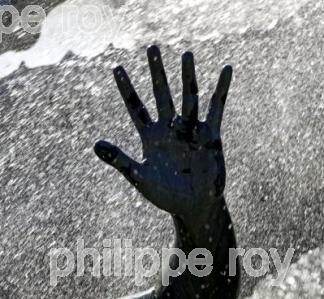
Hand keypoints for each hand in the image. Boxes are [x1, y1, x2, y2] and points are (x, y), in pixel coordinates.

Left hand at [94, 45, 231, 220]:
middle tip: (152, 48)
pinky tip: (225, 70)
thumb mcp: (139, 177)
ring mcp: (190, 130)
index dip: (127, 89)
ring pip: (188, 97)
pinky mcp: (210, 135)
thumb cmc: (165, 195)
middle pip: (162, 95)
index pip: (136, 107)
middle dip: (157, 72)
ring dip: (187, 76)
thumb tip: (95, 144)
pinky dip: (221, 90)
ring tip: (187, 54)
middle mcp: (170, 129)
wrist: (193, 207)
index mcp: (151, 137)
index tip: (117, 67)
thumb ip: (119, 159)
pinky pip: (216, 109)